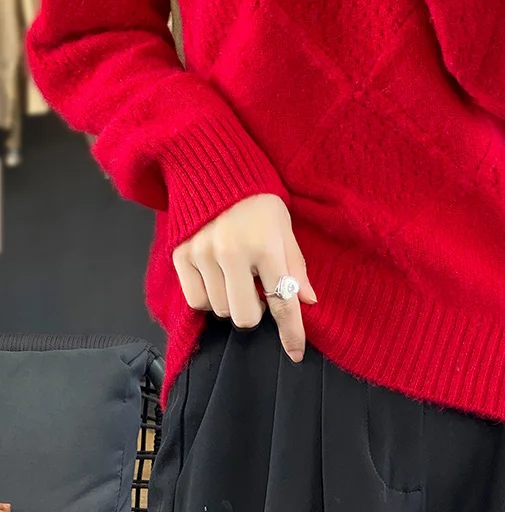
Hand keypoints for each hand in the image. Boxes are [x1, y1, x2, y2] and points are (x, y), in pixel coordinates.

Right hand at [172, 194, 316, 362]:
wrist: (214, 168)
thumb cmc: (258, 199)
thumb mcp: (284, 226)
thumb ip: (295, 265)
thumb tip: (307, 301)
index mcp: (265, 246)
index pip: (281, 301)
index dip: (291, 332)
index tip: (295, 353)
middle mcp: (231, 253)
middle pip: (244, 316)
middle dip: (255, 311)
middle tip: (257, 288)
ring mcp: (202, 254)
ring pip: (219, 310)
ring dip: (231, 300)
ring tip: (235, 273)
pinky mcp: (180, 255)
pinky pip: (196, 300)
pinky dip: (208, 296)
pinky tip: (216, 275)